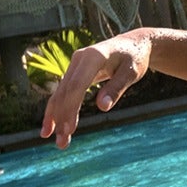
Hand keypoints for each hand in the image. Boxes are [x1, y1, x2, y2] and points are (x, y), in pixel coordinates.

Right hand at [40, 31, 153, 147]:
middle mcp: (79, 59)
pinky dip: (57, 110)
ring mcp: (74, 65)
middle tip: (62, 143)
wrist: (132, 43)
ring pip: (60, 94)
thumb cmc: (134, 58)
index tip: (69, 129)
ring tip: (59, 142)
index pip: (77, 85)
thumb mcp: (132, 73)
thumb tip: (102, 107)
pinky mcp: (74, 73)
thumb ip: (116, 88)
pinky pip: (63, 93)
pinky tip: (52, 128)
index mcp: (93, 56)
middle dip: (62, 118)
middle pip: (65, 91)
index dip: (71, 108)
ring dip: (56, 118)